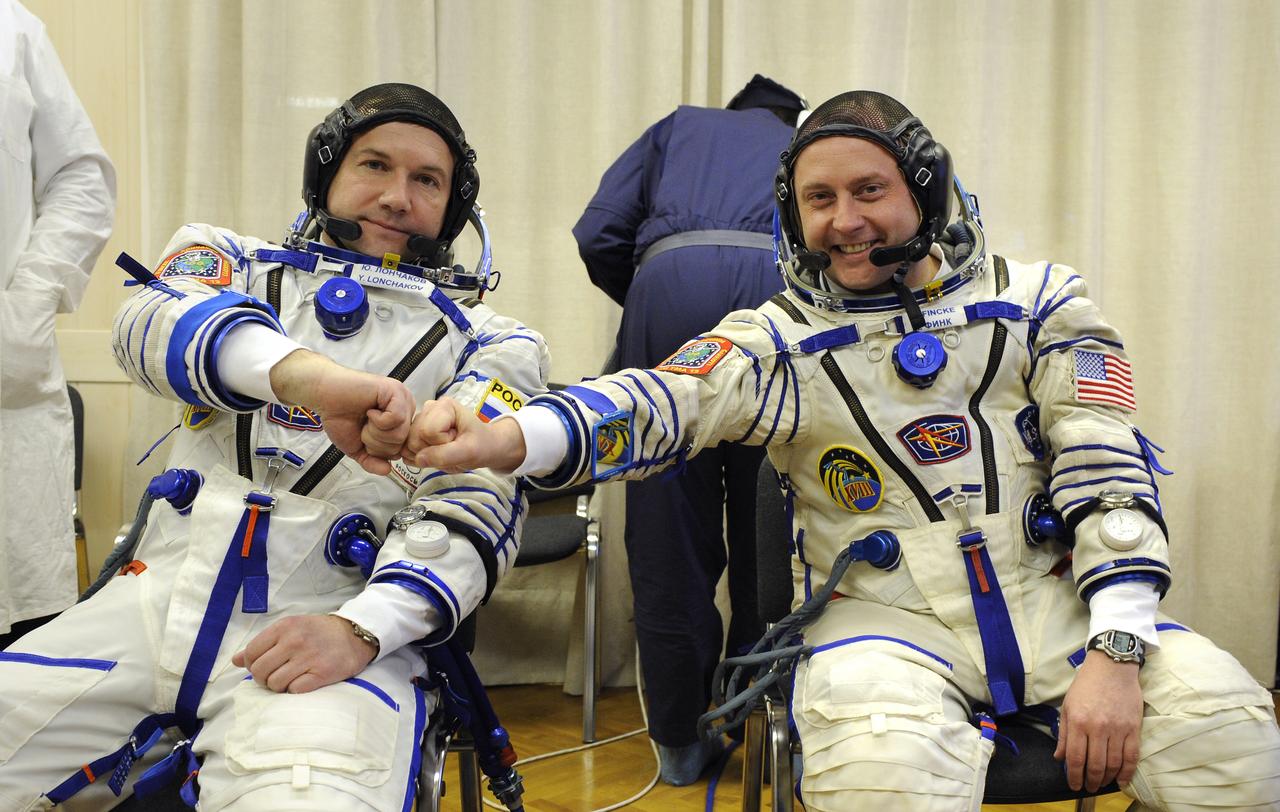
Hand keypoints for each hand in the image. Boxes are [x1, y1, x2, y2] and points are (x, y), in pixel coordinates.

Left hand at [231, 614, 376, 693]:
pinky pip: (294, 690)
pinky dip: (295, 690)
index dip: (252, 665)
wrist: (354, 635)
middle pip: (259, 671)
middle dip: (264, 679)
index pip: (251, 654)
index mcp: (283, 627)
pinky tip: (303, 681)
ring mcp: (308, 657)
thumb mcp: (290, 629)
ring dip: (279, 686)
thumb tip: (235, 660)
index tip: (264, 666)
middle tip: (276, 676)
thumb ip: (262, 643)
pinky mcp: (321, 673)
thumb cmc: (318, 633)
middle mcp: (294, 640)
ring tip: (290, 679)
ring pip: (274, 684)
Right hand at [268, 349, 414, 474]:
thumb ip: (372, 461)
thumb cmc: (340, 417)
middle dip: (376, 443)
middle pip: (401, 444)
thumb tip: (387, 471)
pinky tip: (369, 410)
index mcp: (400, 423)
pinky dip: (378, 420)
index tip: (366, 437)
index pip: (401, 450)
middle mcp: (406, 410)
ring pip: (400, 433)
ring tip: (365, 418)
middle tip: (363, 426)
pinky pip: (396, 418)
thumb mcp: (357, 448)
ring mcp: (403, 400)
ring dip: (375, 432)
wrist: (325, 396)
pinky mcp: (396, 391)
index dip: (380, 451)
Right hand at [405, 396, 526, 473]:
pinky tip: (433, 453)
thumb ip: (445, 455)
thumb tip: (419, 459)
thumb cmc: (479, 446)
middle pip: (415, 437)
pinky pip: (405, 450)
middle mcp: (428, 408)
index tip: (456, 440)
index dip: (442, 443)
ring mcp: (419, 419)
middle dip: (432, 450)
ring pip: (408, 444)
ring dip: (426, 454)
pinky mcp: (414, 432)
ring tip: (444, 449)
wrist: (480, 448)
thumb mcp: (469, 452)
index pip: (429, 431)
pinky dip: (418, 457)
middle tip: (451, 446)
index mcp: (444, 406)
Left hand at [1054, 650, 1143, 791]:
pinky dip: (1127, 772)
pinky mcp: (1133, 728)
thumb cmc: (1086, 685)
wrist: (1111, 667)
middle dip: (1090, 781)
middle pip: (1095, 765)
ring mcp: (1117, 729)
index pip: (1075, 758)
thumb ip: (1064, 735)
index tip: (1073, 785)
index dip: (1074, 776)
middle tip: (1088, 787)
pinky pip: (1132, 756)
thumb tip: (1060, 758)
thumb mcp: (1067, 707)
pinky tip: (1122, 781)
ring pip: (1114, 764)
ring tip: (1102, 784)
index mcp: (1078, 722)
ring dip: (1107, 779)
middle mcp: (1098, 728)